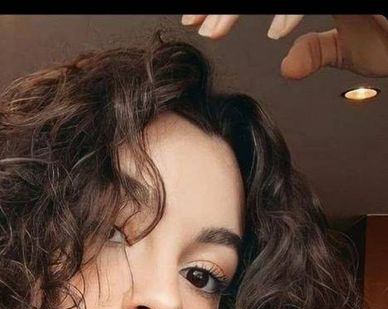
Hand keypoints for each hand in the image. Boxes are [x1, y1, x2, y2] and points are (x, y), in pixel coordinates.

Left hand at [180, 14, 387, 79]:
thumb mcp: (353, 48)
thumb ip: (320, 49)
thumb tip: (289, 64)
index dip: (228, 5)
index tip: (196, 22)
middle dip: (222, 1)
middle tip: (194, 22)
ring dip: (237, 6)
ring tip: (213, 29)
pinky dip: (292, 12)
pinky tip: (275, 35)